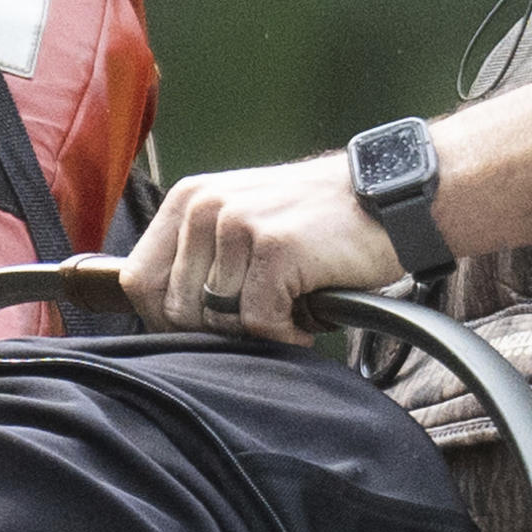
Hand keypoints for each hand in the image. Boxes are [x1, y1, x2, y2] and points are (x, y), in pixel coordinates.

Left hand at [122, 152, 405, 342]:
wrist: (391, 201)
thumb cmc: (318, 226)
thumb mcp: (243, 225)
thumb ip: (198, 260)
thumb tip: (162, 317)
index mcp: (188, 200)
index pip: (140, 281)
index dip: (167, 319)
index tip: (206, 329)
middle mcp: (204, 206)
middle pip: (176, 309)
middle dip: (219, 330)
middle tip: (265, 314)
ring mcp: (237, 224)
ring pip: (217, 319)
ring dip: (259, 328)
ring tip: (291, 302)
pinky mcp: (274, 247)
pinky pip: (258, 321)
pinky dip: (287, 331)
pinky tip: (309, 309)